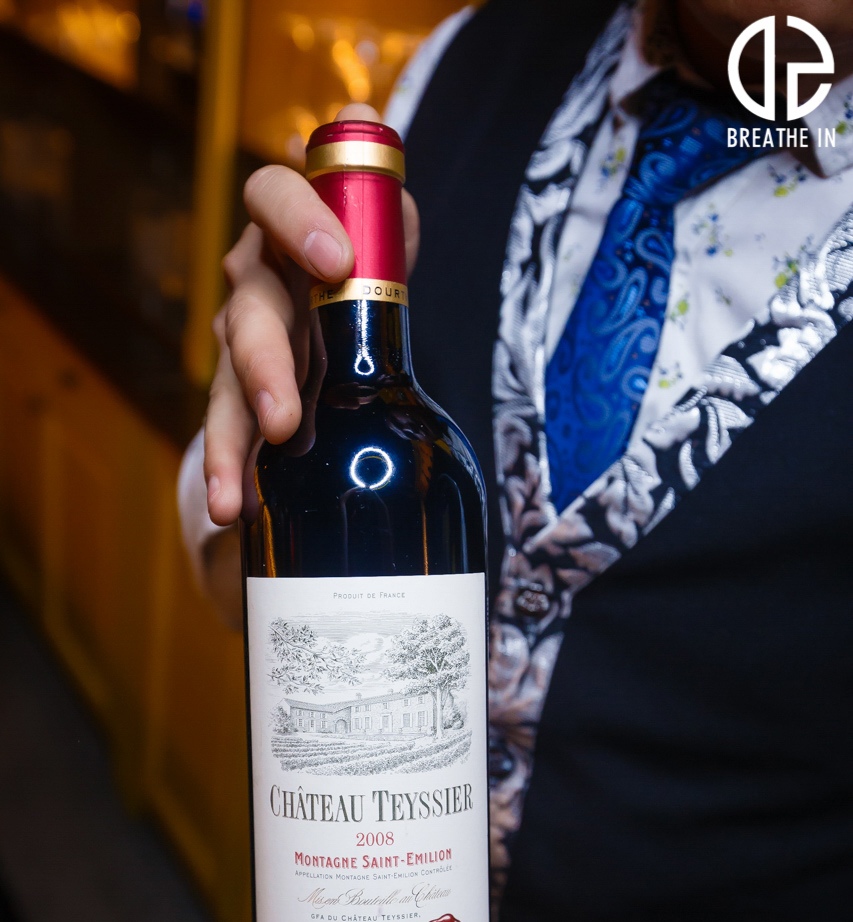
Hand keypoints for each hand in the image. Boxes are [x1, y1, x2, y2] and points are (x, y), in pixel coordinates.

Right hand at [204, 104, 419, 526]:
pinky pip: (233, 437)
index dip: (298, 221)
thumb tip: (360, 111)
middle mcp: (253, 285)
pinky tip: (234, 515)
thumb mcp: (378, 226)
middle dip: (263, 369)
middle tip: (287, 419)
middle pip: (244, 317)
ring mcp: (242, 347)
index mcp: (284, 229)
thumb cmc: (355, 262)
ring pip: (224, 392)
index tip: (336, 260)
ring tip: (232, 501)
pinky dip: (233, 476)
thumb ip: (374, 191)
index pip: (271, 198)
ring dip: (229, 447)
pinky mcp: (244, 399)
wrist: (336, 308)